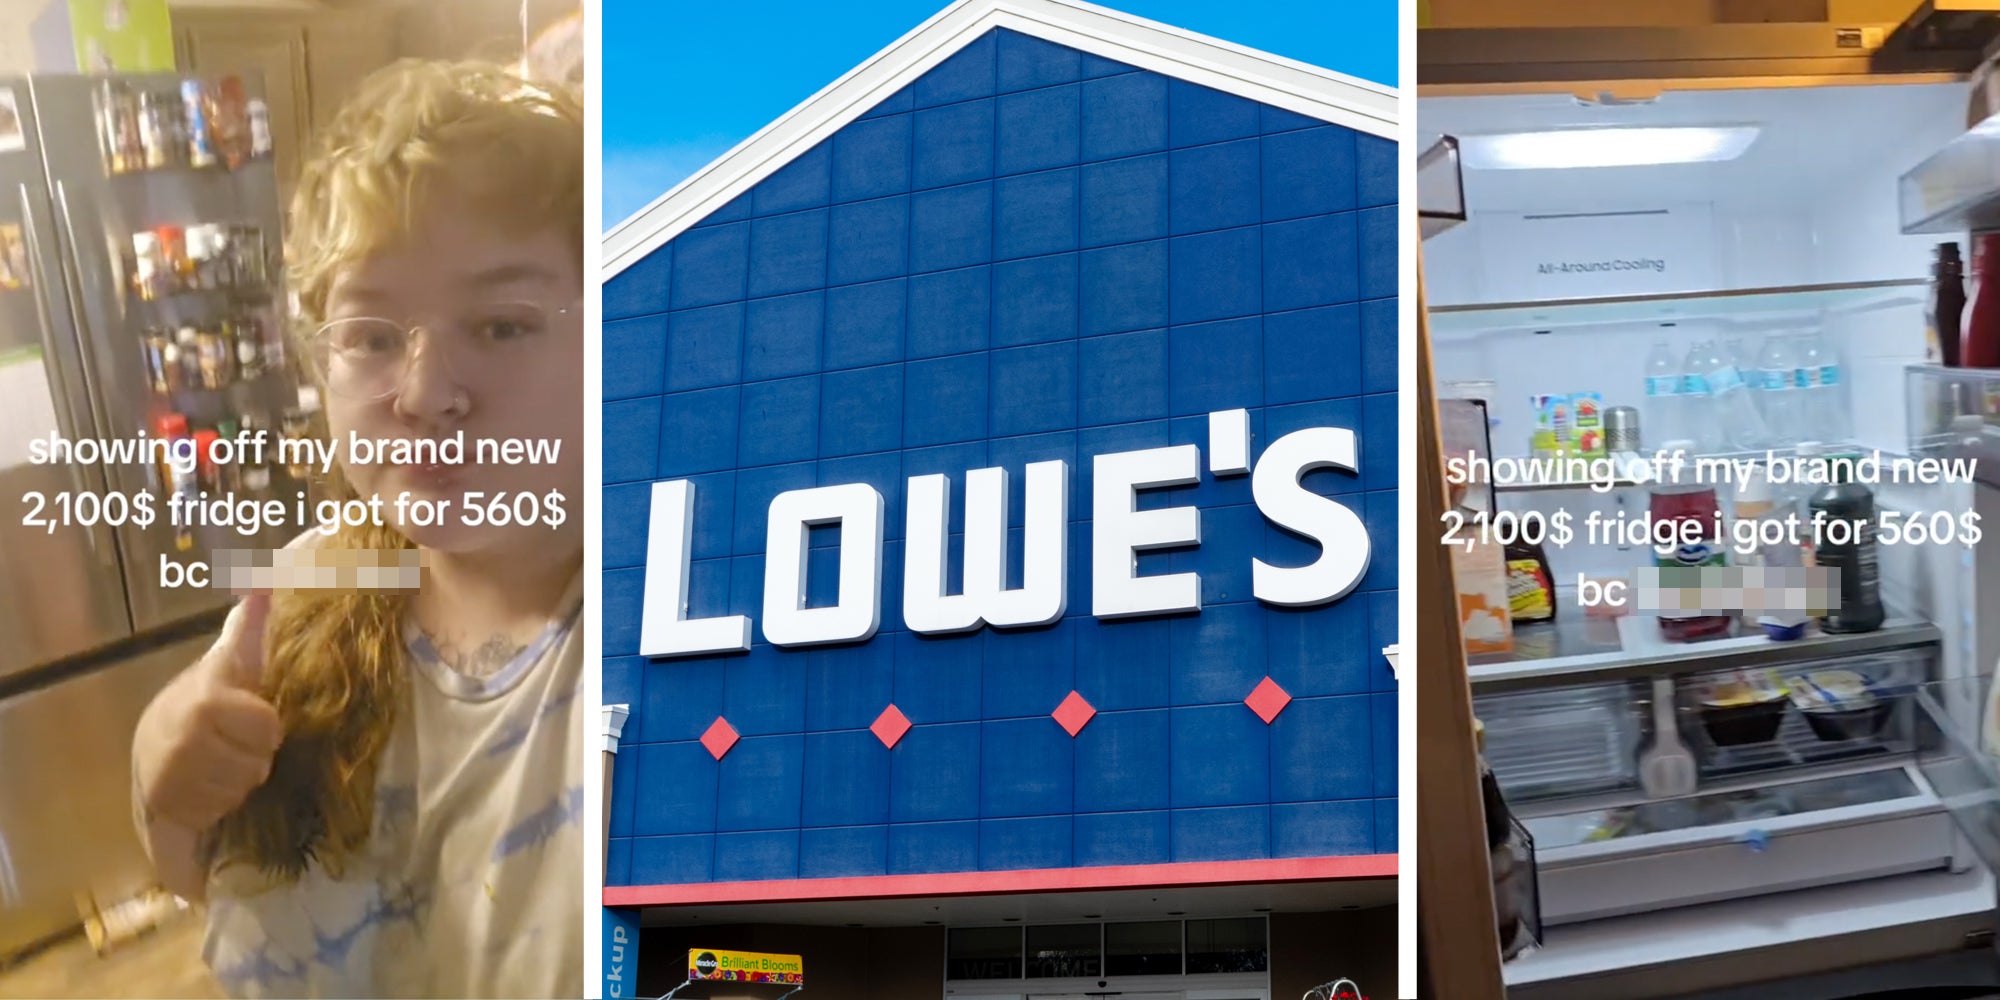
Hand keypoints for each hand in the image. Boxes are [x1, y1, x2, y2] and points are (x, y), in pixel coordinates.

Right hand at [133, 593, 282, 832]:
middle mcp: (186, 734)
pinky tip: (200, 788)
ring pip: (240, 791)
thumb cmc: (200, 705)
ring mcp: (171, 772)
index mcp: (208, 696)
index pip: (268, 726)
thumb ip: (247, 630)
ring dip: (236, 784)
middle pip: (258, 765)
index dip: (267, 727)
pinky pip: (217, 813)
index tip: (251, 720)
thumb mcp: (225, 666)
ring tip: (217, 766)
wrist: (148, 753)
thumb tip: (265, 583)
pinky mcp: (163, 805)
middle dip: (253, 759)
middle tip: (233, 747)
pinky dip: (215, 806)